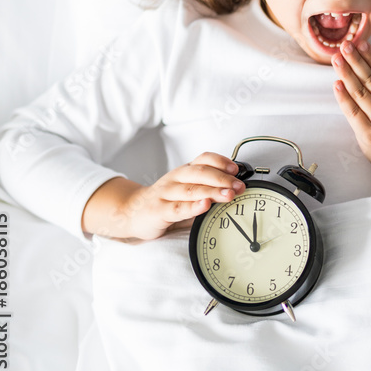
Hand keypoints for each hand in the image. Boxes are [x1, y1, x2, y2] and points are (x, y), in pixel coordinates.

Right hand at [116, 152, 244, 241]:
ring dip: (212, 191)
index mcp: (184, 171)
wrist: (131, 212)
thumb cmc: (164, 201)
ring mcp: (166, 193)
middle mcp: (175, 178)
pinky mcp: (158, 210)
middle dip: (223, 179)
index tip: (236, 169)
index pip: (204, 159)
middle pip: (201, 173)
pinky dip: (193, 206)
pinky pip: (177, 208)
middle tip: (239, 186)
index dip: (221, 161)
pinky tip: (204, 205)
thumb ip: (205, 189)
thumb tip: (234, 191)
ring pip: (191, 189)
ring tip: (228, 195)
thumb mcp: (186, 190)